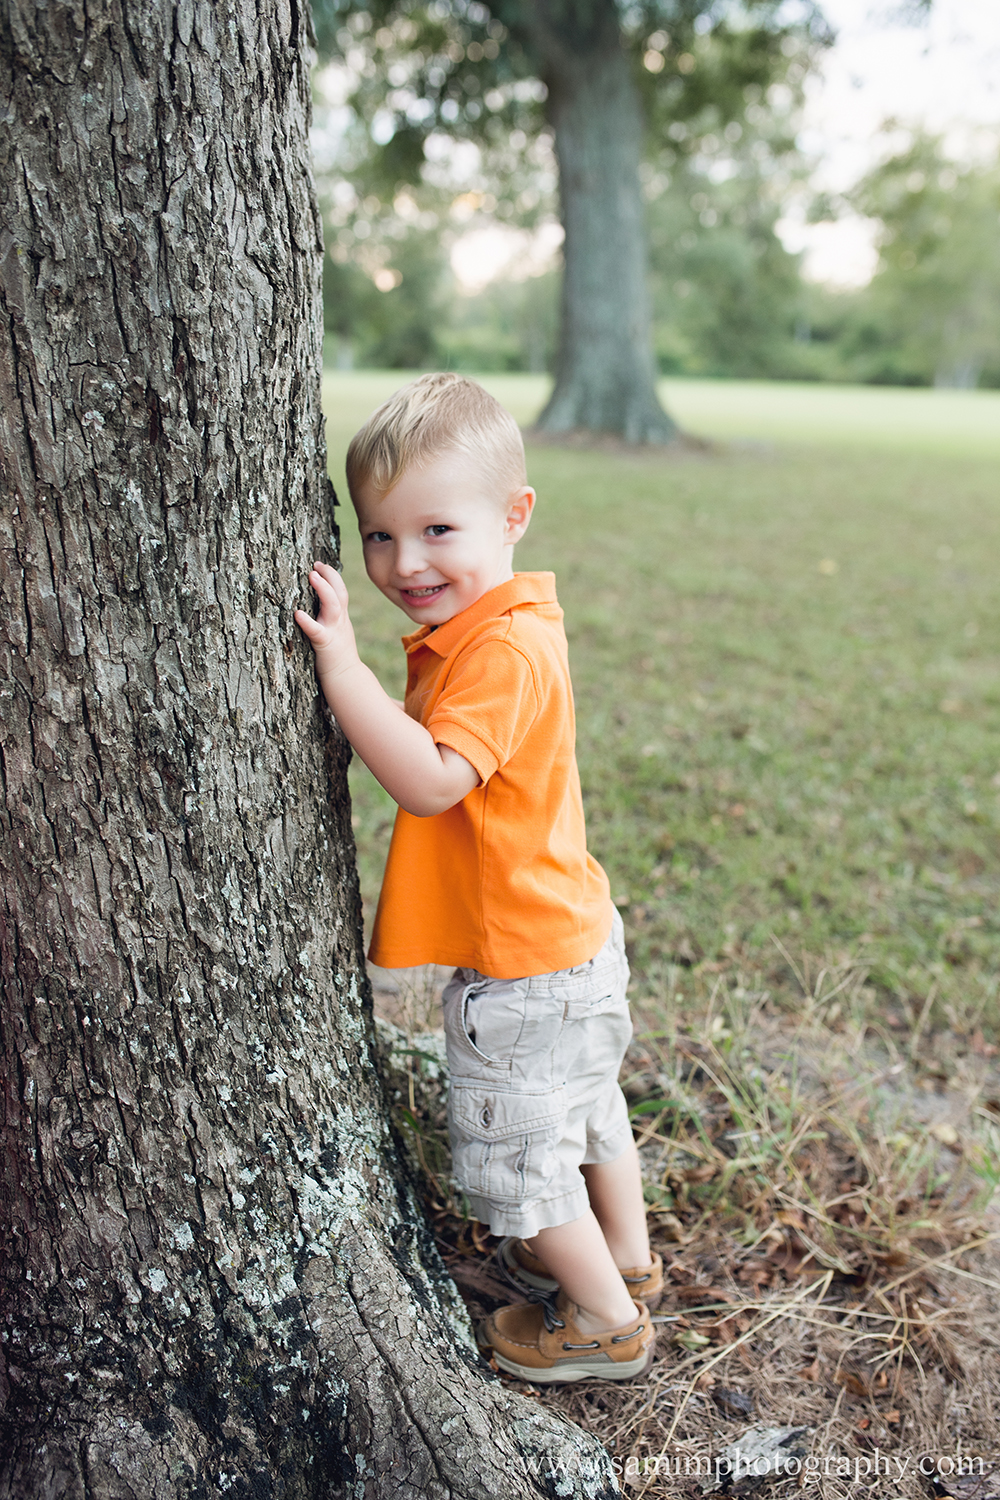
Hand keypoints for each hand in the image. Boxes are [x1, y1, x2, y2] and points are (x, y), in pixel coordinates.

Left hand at [294, 561, 358, 676]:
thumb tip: (318, 602)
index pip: (340, 590)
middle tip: (316, 565)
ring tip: (312, 575)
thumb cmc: (336, 654)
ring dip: (323, 590)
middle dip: (330, 576)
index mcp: (341, 616)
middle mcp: (339, 620)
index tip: (319, 565)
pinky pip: (316, 631)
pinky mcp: (325, 644)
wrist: (345, 677)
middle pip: (340, 592)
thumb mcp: (337, 629)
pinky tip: (298, 613)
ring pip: (333, 605)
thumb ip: (330, 615)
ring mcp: (333, 631)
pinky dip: (308, 621)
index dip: (332, 575)